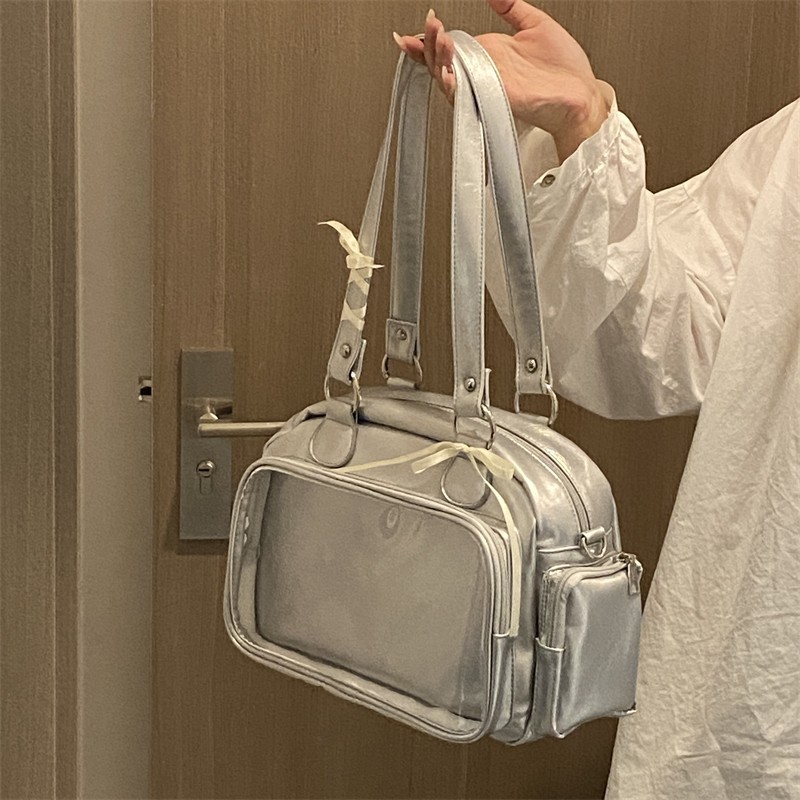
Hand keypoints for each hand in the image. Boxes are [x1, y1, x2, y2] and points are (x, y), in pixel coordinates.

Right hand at [394, 1, 609, 161]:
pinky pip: (464, 95)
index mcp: (488, 54)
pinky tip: (445, 69)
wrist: (581, 94)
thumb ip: (511, 7)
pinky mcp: (493, 100)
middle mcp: (482, 73)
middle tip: (430, 25)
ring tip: (437, 37)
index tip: (417, 29)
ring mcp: (485, 87)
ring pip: (447, 78)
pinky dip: (451, 82)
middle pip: (440, 62)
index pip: (449, 46)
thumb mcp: (534, 25)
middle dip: (428, 44)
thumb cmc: (563, 70)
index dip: (429, 39)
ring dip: (437, 57)